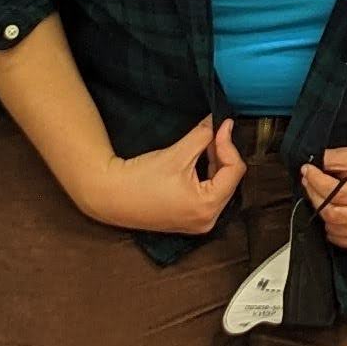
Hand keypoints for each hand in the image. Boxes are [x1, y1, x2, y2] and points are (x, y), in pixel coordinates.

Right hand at [71, 114, 243, 236]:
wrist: (112, 196)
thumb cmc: (141, 178)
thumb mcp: (177, 154)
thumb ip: (203, 136)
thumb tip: (218, 122)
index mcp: (207, 207)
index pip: (234, 170)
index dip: (228, 144)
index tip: (220, 124)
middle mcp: (207, 220)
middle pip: (229, 180)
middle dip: (222, 154)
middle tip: (211, 133)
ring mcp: (199, 223)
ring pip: (220, 186)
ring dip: (215, 163)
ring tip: (203, 145)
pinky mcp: (189, 220)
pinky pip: (209, 194)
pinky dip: (207, 175)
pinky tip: (196, 161)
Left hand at [301, 140, 346, 253]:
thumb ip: (333, 160)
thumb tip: (309, 171)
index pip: (338, 194)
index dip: (316, 182)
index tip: (307, 171)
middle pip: (334, 214)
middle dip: (315, 196)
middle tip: (310, 182)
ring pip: (334, 229)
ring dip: (322, 212)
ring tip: (323, 195)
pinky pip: (341, 240)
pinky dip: (331, 226)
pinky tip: (334, 211)